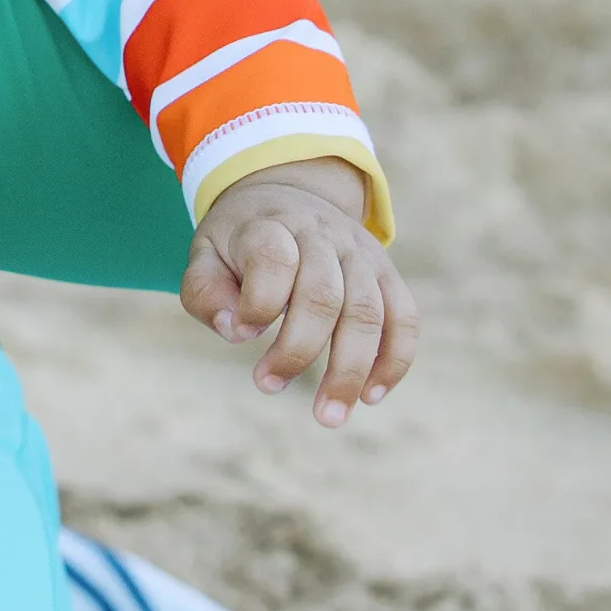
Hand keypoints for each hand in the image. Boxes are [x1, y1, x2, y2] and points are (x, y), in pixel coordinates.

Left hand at [181, 159, 416, 426]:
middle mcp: (322, 236)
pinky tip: (370, 396)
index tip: (240, 331)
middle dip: (298, 350)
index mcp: (272, 225)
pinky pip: (405, 318)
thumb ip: (205, 290)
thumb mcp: (205, 252)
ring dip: (350, 370)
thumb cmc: (239, 240)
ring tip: (328, 416)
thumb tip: (236, 331)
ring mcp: (361, 254)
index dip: (258, 302)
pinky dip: (394, 360)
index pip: (273, 260)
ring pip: (367, 313)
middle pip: (322, 296)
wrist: (287, 194)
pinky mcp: (387, 274)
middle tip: (267, 386)